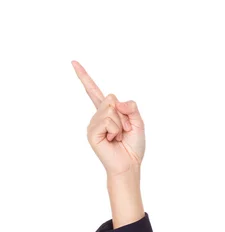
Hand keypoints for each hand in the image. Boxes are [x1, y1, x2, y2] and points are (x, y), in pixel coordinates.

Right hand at [72, 60, 145, 176]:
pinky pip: (107, 121)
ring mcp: (93, 124)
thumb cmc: (133, 145)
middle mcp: (98, 116)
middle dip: (124, 115)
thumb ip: (131, 107)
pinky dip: (116, 130)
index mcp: (107, 112)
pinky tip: (113, 140)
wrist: (130, 164)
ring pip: (110, 110)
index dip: (84, 77)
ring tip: (118, 137)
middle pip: (111, 99)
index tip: (73, 62)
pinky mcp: (92, 133)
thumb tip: (115, 101)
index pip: (94, 91)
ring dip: (121, 124)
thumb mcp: (138, 122)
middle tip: (125, 130)